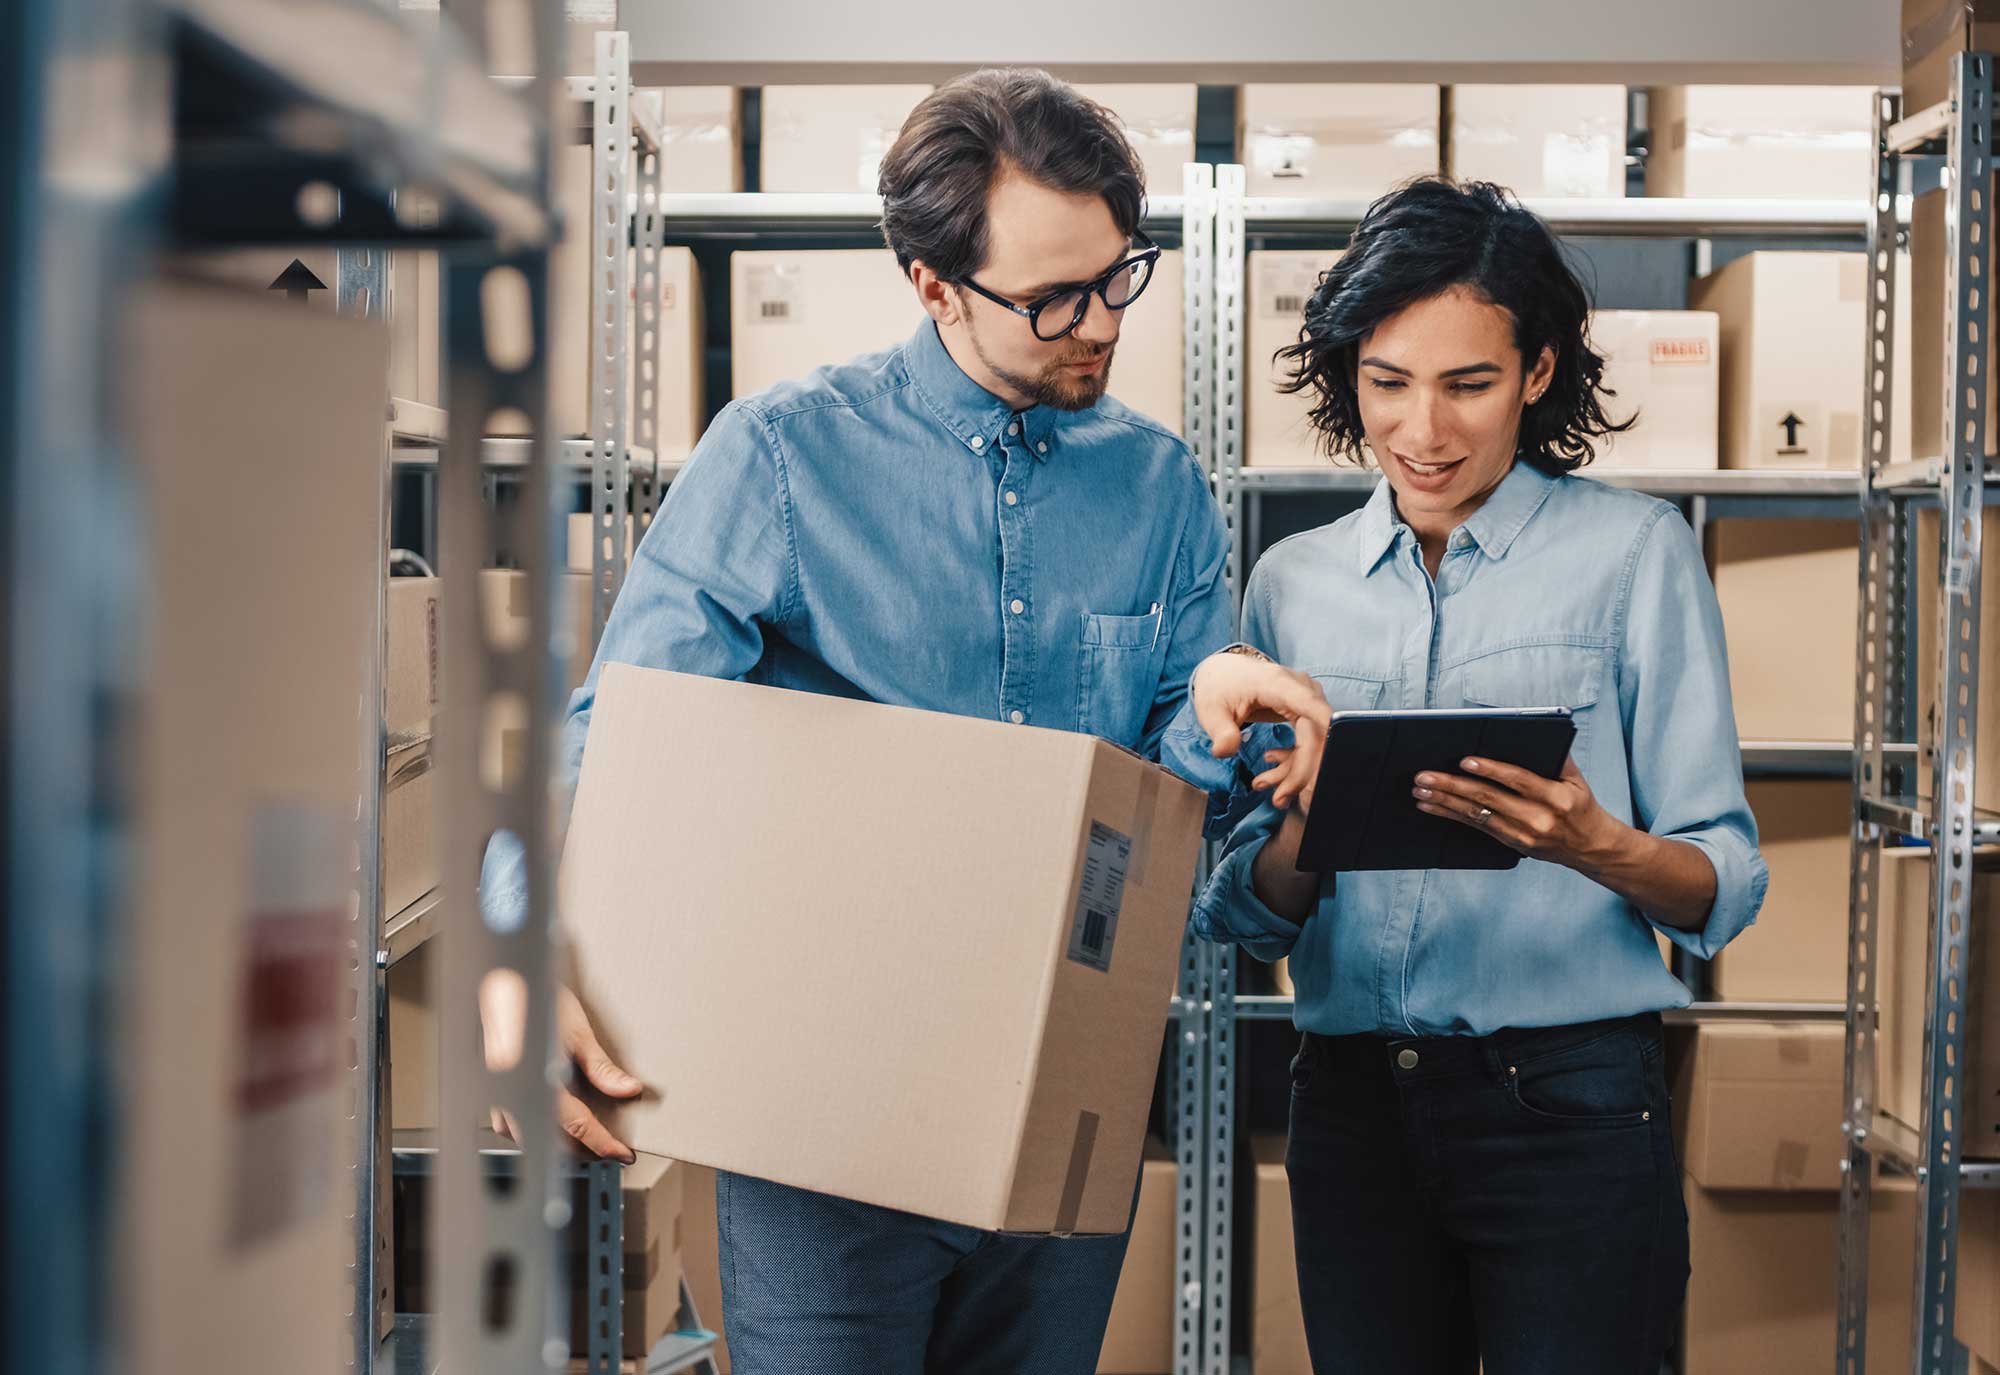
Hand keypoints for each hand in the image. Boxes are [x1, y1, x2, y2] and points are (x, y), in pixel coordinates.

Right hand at [480, 975, 641, 1162]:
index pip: (576, 1125)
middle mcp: (514, 1092)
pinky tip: (549, 1122)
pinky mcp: (493, 1089)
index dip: (602, 1143)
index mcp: (536, 1079)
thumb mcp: (577, 1032)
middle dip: (583, 1148)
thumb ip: (602, 1067)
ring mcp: (499, 1094)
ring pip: (530, 1136)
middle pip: (551, 1139)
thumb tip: (628, 1089)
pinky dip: (535, 1129)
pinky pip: (513, 1123)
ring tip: (586, 1137)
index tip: (620, 1153)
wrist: (504, 983)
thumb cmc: (535, 1001)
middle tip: (610, 1147)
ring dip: (558, 1142)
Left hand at [1190, 650, 1330, 809]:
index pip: (1312, 708)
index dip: (1326, 735)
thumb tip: (1224, 751)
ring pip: (1316, 742)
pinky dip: (1295, 762)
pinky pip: (1310, 741)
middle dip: (1301, 772)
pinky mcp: (1306, 711)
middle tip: (1279, 800)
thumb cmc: (1219, 687)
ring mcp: (1307, 699)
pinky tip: (1270, 770)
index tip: (1329, 765)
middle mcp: (1301, 688)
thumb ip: (1220, 732)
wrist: (1223, 673)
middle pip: (1317, 734)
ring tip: (1263, 786)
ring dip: (1296, 771)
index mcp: (1278, 683)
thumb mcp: (1211, 710)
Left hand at [1411, 754, 1619, 869]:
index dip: (1490, 770)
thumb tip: (1532, 732)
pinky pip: (1476, 827)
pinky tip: (1431, 806)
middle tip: (1424, 776)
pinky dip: (1450, 815)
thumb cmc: (1581, 806)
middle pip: (1488, 798)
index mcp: (1555, 797)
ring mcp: (1523, 834)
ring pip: (1476, 815)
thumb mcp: (1576, 779)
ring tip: (1421, 789)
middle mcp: (1538, 818)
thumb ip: (1557, 756)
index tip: (1464, 761)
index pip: (1518, 780)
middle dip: (1452, 786)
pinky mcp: (1512, 843)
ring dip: (1444, 801)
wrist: (1591, 847)